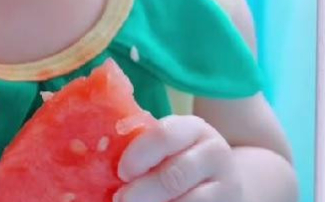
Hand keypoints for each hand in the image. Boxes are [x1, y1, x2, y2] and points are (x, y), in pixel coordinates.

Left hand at [116, 115, 242, 201]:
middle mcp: (215, 154)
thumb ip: (144, 148)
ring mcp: (226, 185)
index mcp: (195, 129)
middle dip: (142, 192)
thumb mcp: (168, 147)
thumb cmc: (179, 161)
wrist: (222, 182)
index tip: (121, 173)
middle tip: (121, 201)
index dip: (139, 154)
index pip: (165, 135)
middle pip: (174, 176)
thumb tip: (98, 162)